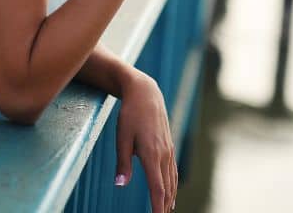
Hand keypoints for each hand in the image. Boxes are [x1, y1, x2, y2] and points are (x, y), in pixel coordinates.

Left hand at [115, 72, 176, 211]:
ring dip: (170, 197)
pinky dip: (173, 184)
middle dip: (164, 206)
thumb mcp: (122, 138)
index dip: (157, 205)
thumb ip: (122, 163)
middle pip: (166, 187)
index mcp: (151, 154)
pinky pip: (172, 170)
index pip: (157, 187)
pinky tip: (171, 191)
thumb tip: (120, 184)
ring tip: (167, 211)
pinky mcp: (168, 145)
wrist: (145, 93)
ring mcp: (168, 149)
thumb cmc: (130, 114)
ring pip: (172, 179)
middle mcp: (163, 154)